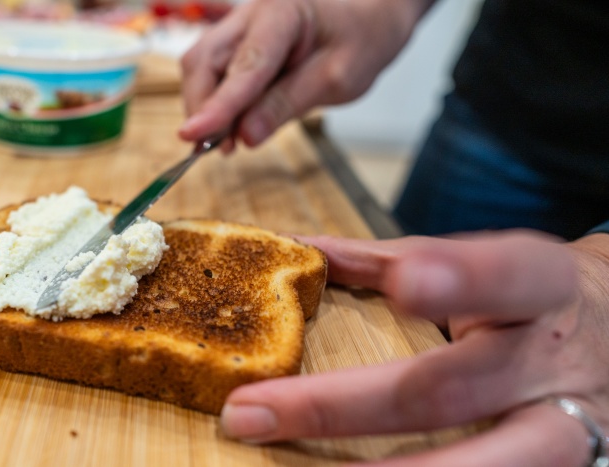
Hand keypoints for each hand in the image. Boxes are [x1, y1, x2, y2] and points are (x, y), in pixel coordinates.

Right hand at [178, 0, 434, 150]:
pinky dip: (215, 104)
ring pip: (199, 68)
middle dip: (202, 108)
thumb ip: (287, 104)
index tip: (192, 135)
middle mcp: (250, 15)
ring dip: (205, 108)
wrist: (365, 20)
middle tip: (215, 150)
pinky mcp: (235, 45)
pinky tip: (230, 128)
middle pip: (203, 61)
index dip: (217, 105)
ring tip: (226, 143)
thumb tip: (244, 136)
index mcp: (282, 12)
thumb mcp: (336, 79)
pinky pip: (211, 74)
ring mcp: (238, 27)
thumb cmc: (358, 41)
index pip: (244, 66)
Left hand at [220, 230, 608, 465]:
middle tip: (252, 412)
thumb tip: (295, 249)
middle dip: (342, 405)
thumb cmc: (534, 295)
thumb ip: (389, 258)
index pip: (505, 276)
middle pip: (449, 388)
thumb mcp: (484, 261)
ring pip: (484, 466)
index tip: (407, 280)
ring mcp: (567, 428)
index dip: (459, 279)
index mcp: (537, 287)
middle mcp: (549, 362)